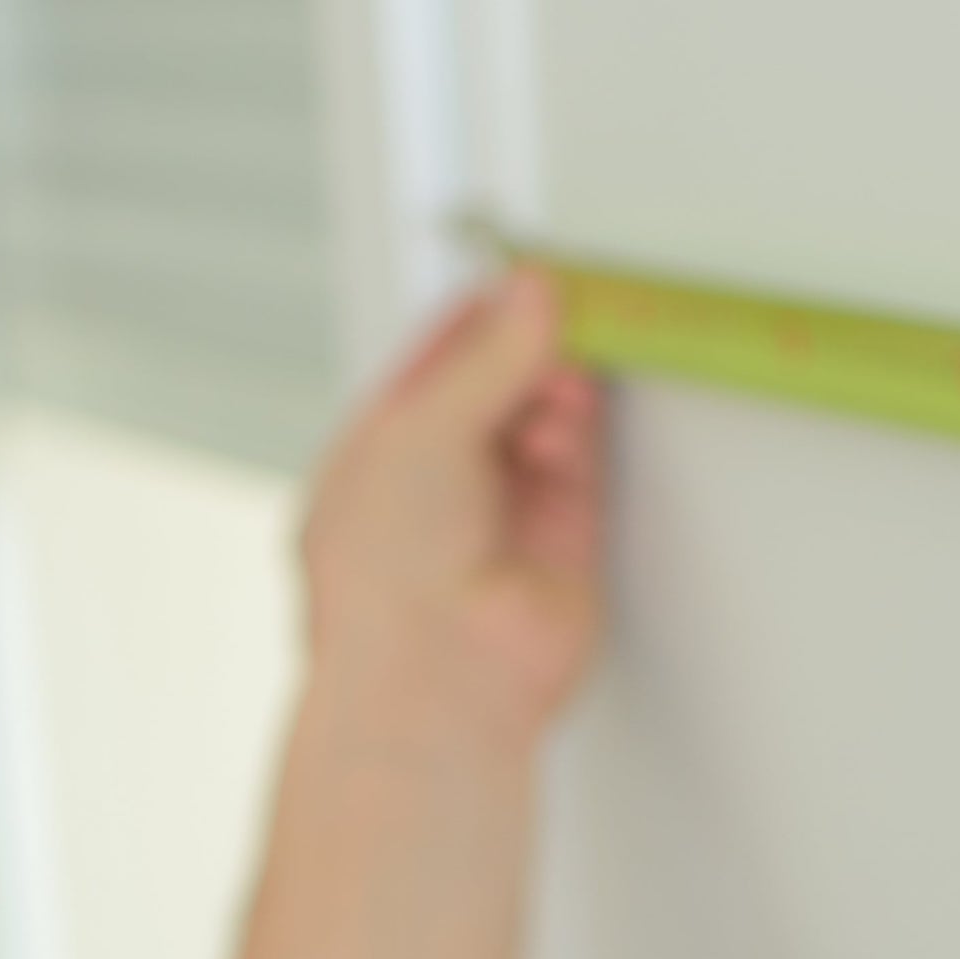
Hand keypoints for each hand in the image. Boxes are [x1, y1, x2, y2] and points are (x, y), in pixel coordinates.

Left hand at [297, 267, 607, 777]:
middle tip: (561, 309)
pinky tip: (578, 403)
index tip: (521, 277)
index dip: (479, 316)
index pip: (434, 365)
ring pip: (543, 421)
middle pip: (496, 387)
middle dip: (528, 347)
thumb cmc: (387, 576)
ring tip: (561, 373)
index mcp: (376, 458)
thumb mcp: (423, 431)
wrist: (436, 681)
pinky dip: (584, 427)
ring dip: (554, 385)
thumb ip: (488, 360)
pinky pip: (582, 465)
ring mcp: (503, 516)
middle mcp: (439, 488)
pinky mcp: (563, 544)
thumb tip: (531, 298)